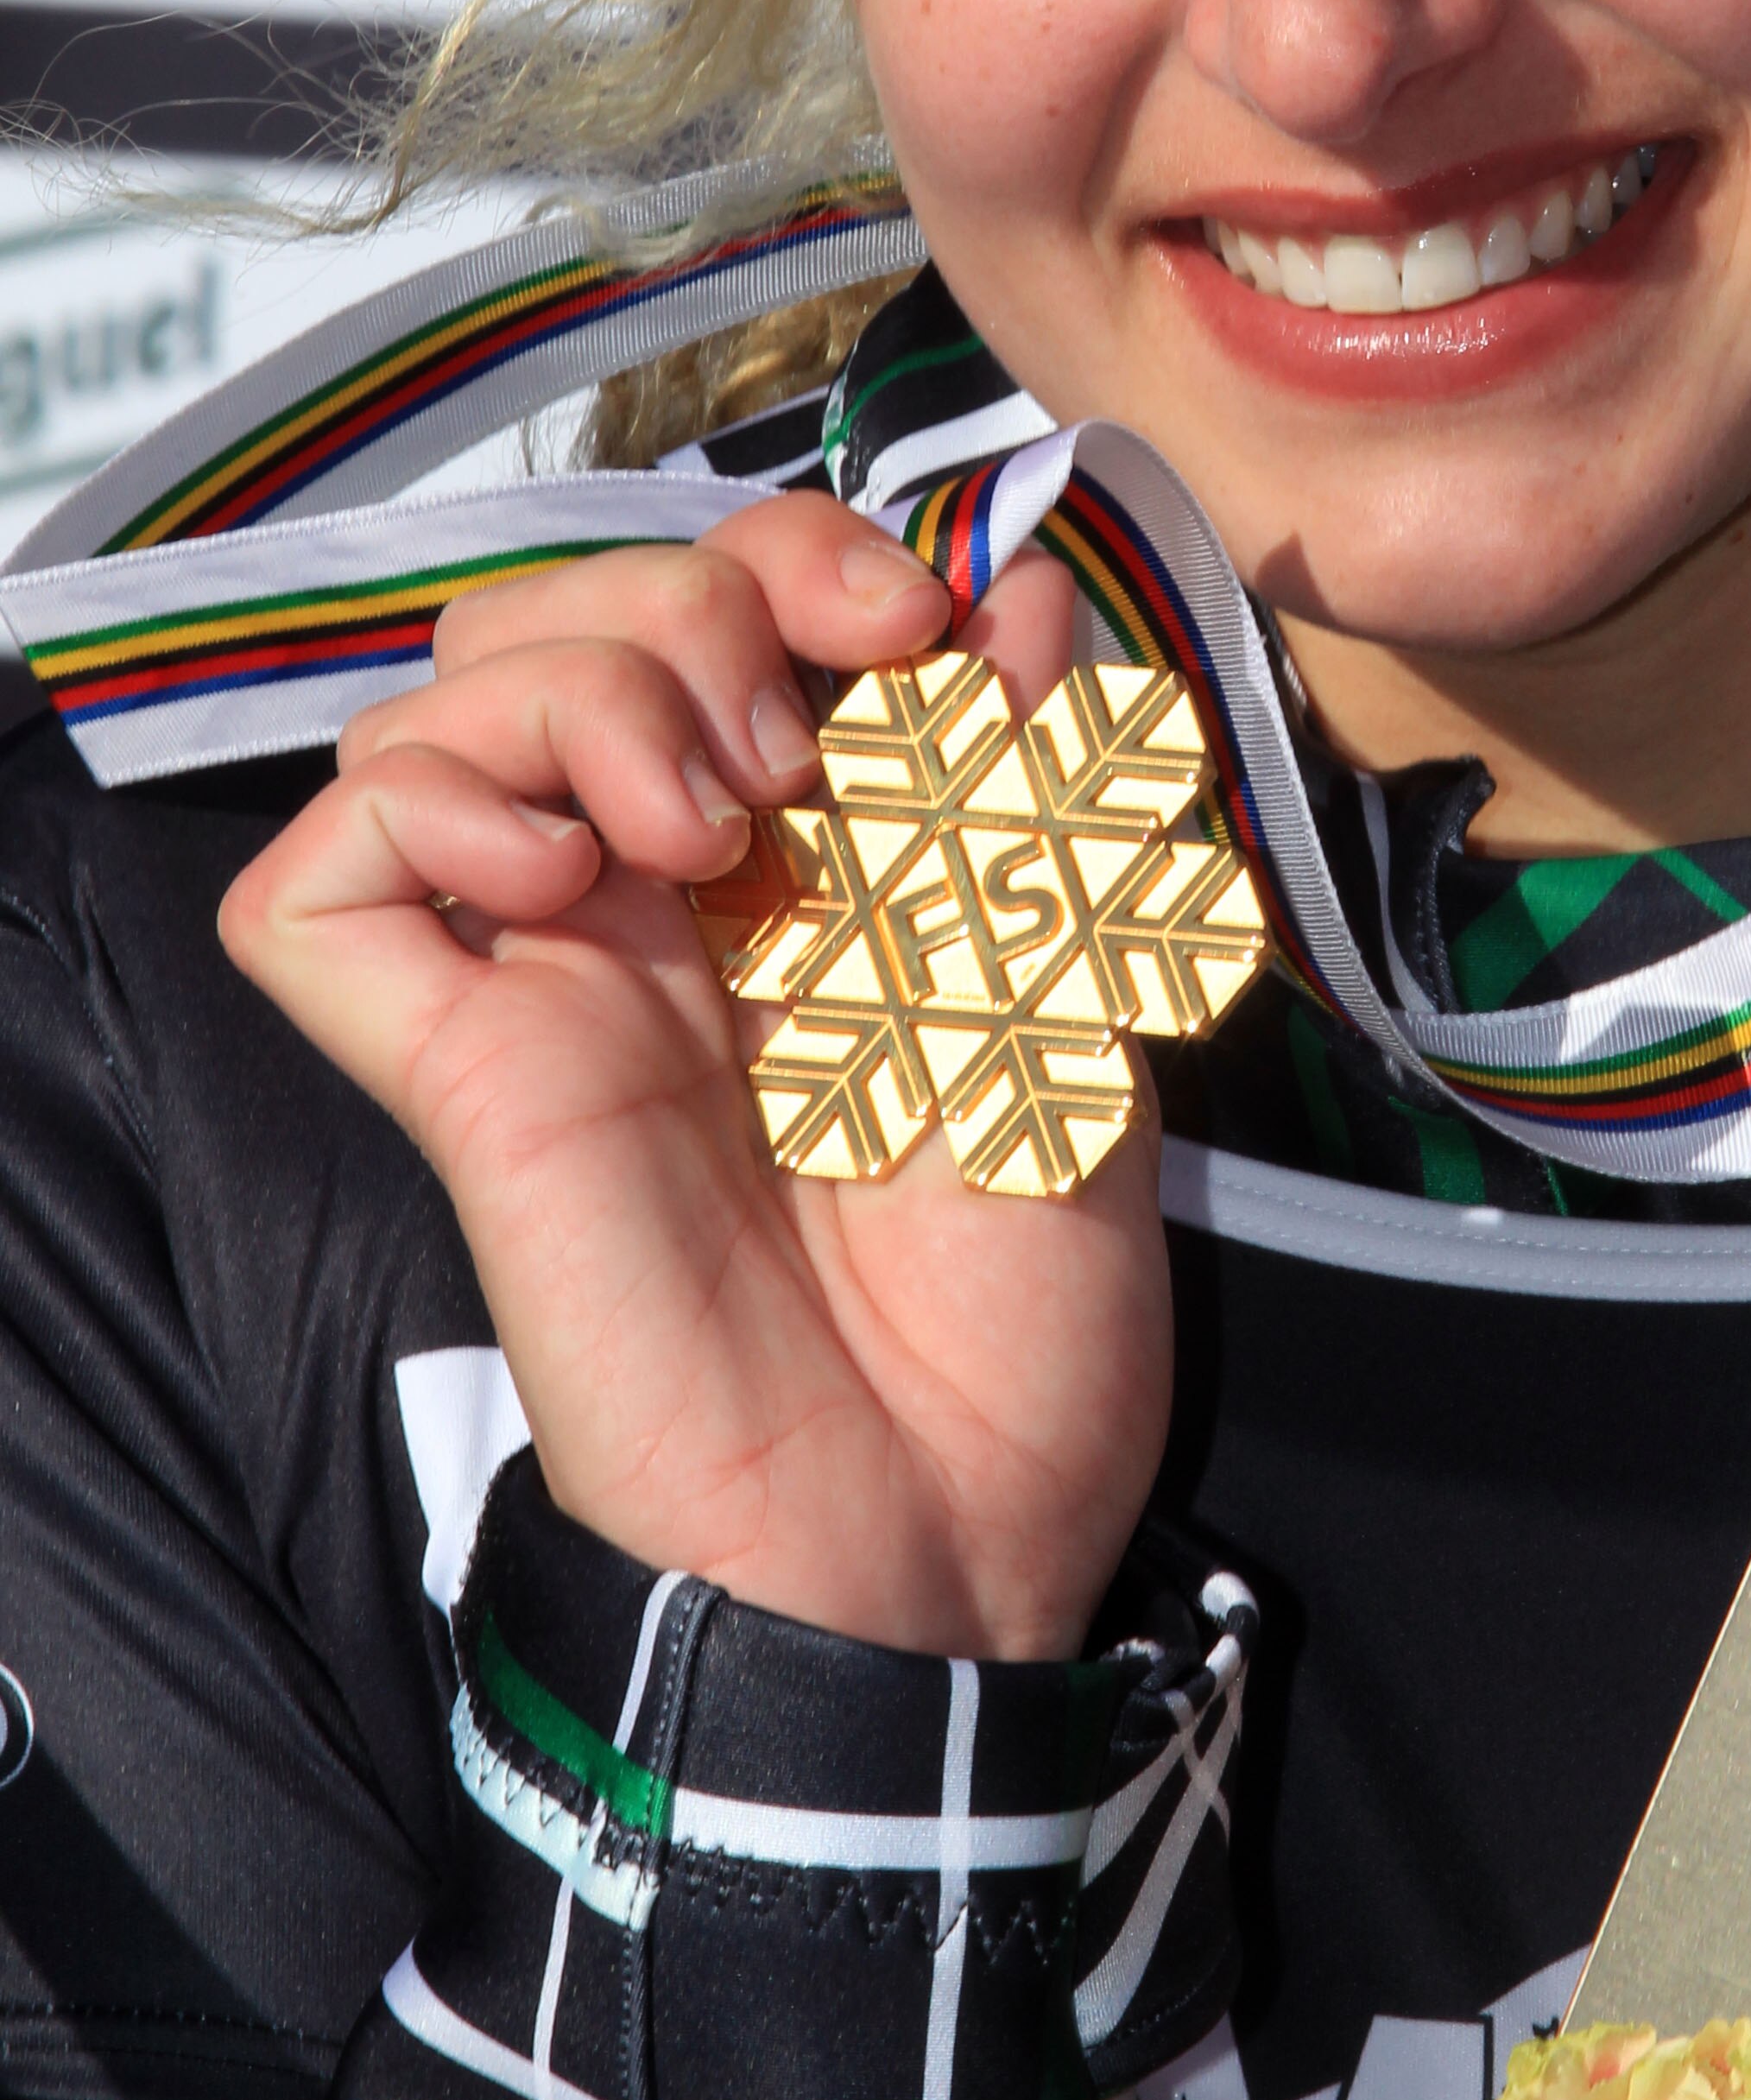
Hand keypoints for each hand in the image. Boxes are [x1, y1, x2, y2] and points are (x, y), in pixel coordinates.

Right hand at [217, 498, 1167, 1661]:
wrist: (949, 1546)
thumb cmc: (1023, 1325)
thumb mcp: (1085, 1017)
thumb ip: (1047, 801)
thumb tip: (1024, 593)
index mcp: (810, 867)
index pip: (719, 603)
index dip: (796, 553)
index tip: (909, 619)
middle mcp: (661, 903)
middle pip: (553, 613)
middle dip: (687, 601)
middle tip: (801, 750)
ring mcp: (547, 980)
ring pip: (427, 707)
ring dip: (575, 690)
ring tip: (704, 825)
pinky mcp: (462, 1075)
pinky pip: (317, 885)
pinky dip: (417, 809)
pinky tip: (562, 870)